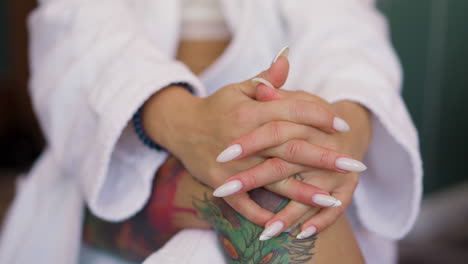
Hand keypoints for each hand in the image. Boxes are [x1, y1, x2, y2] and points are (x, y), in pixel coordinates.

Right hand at [141, 51, 351, 224]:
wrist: (181, 127)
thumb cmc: (218, 106)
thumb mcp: (239, 88)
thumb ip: (266, 79)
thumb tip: (288, 58)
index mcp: (248, 113)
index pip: (290, 113)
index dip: (318, 117)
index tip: (342, 125)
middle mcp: (241, 140)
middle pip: (288, 148)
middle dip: (323, 157)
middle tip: (353, 164)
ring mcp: (231, 166)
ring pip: (272, 180)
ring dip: (303, 191)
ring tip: (334, 198)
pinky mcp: (220, 183)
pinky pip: (244, 203)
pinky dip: (264, 214)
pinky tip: (290, 225)